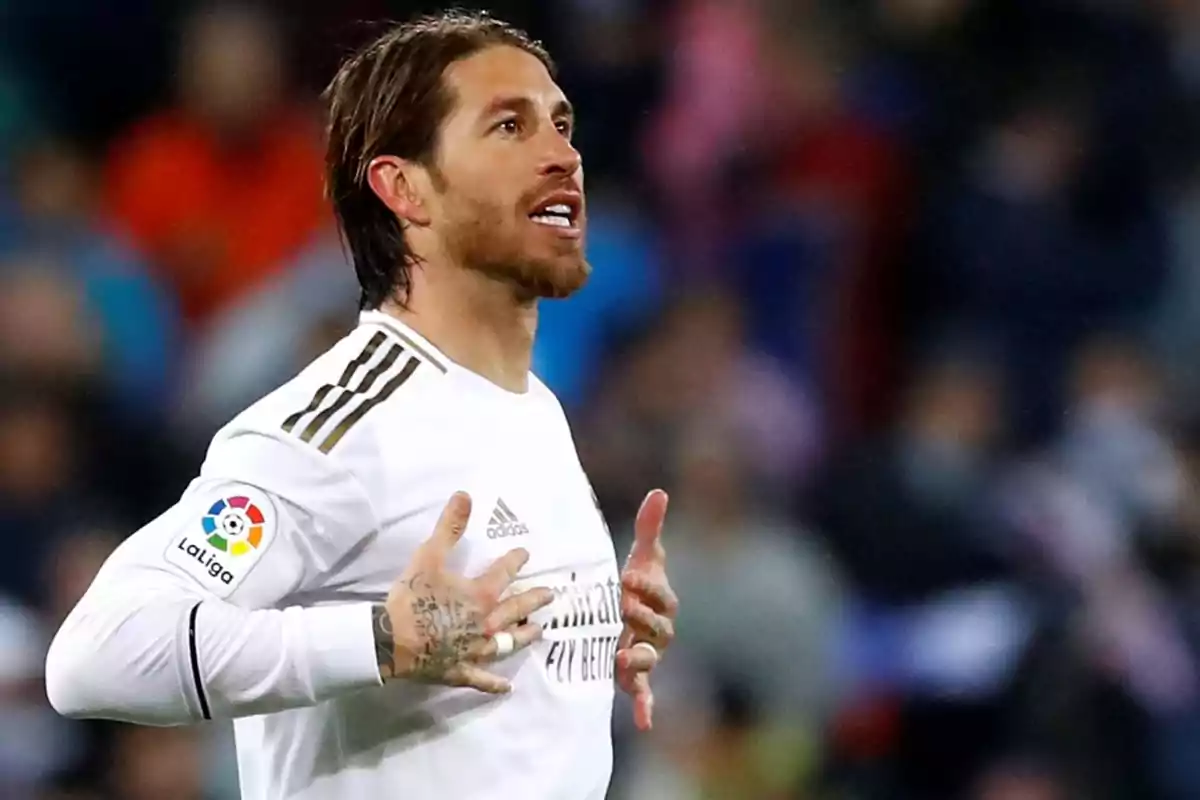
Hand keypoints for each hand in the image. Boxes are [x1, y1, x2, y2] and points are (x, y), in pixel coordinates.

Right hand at [374, 492, 553, 692]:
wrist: (391, 639)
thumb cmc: (412, 597)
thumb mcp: (430, 556)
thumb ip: (449, 527)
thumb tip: (465, 495)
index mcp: (480, 594)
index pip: (504, 573)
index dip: (515, 561)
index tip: (525, 554)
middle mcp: (486, 623)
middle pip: (516, 609)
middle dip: (533, 600)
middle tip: (549, 595)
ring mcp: (476, 650)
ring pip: (507, 643)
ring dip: (524, 636)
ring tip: (537, 631)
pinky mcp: (461, 671)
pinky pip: (482, 679)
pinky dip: (494, 684)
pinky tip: (506, 687)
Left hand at [616, 489, 677, 730]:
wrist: (624, 609)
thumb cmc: (636, 579)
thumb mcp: (642, 554)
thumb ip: (650, 526)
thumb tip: (659, 491)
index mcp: (663, 601)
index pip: (661, 595)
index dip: (647, 586)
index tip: (627, 576)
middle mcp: (660, 629)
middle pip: (658, 628)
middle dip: (641, 617)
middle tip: (621, 606)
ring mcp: (648, 652)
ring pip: (651, 658)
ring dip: (640, 658)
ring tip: (623, 655)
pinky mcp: (634, 675)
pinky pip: (645, 691)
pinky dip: (647, 707)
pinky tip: (645, 723)